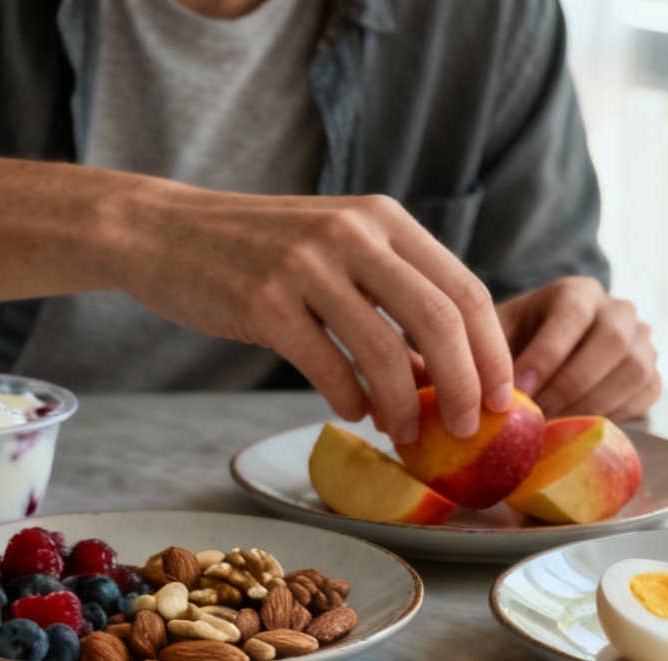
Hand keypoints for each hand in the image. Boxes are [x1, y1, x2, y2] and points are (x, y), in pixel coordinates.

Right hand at [113, 185, 513, 443]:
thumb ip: (388, 293)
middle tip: (468, 430)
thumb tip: (441, 368)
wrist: (163, 231)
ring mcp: (307, 266)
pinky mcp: (264, 302)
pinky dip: (350, 399)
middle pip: (440, 319)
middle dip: (465, 386)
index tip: (504, 400)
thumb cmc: (254, 250)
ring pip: (385, 349)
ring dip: (406, 405)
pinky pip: (327, 365)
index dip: (493, 351)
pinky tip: (353, 410)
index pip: (465, 288)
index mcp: (382, 218)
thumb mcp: (333, 247)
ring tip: (407, 435)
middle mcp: (352, 234)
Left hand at [501, 277, 660, 420]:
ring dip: (593, 404)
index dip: (547, 354)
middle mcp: (618, 310)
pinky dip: (614, 415)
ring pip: (635, 370)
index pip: (573, 314)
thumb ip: (494, 356)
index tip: (520, 390)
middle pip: (613, 341)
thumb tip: (496, 396)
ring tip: (555, 424)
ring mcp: (641, 342)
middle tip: (538, 414)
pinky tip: (579, 426)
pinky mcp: (650, 375)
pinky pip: (646, 396)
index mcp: (578, 292)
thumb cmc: (511, 346)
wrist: (540, 357)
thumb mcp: (495, 338)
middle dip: (571, 385)